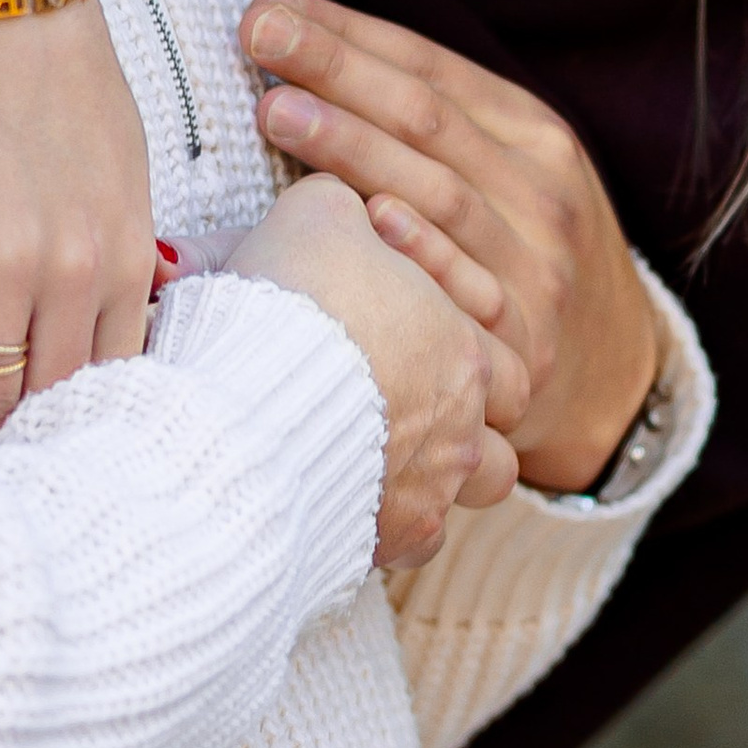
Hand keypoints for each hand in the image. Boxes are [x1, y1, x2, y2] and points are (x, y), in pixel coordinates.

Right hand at [0, 0, 155, 450]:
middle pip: (47, 409)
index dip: (78, 440)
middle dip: (18, 465)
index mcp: (124, 251)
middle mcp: (72, 271)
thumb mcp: (120, 154)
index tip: (53, 483)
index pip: (112, 384)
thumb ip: (112, 237)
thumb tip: (103, 304)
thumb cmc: (54, 52)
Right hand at [228, 176, 518, 568]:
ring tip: (385, 460)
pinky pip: (403, 545)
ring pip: (462, 497)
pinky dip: (381, 524)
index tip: (408, 340)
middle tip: (414, 408)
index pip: (501, 357)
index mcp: (461, 348)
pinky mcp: (379, 544)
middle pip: (499, 438)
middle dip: (467, 426)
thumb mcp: (316, 215)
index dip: (459, 348)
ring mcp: (427, 492)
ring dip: (435, 479)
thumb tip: (343, 202)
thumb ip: (344, 208)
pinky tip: (342, 500)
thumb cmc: (290, 303)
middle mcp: (461, 426)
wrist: (246, 403)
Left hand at [241, 0, 659, 495]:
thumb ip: (425, 125)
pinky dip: (422, 250)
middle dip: (336, 68)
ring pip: (438, 191)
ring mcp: (538, 264)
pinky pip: (469, 289)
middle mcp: (541, 187)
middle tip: (260, 33)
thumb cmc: (521, 249)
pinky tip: (369, 217)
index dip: (346, 33)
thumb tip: (302, 53)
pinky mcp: (528, 342)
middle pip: (424, 117)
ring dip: (353, 146)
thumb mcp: (507, 170)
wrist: (617, 370)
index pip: (425, 66)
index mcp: (531, 130)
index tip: (268, 9)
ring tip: (277, 109)